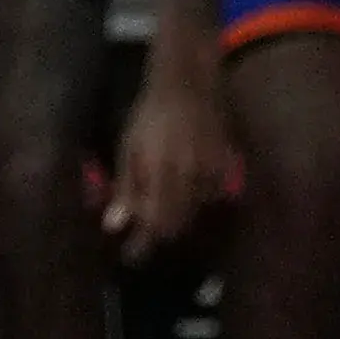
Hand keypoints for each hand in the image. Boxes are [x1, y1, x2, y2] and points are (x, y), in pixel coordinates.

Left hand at [107, 58, 233, 261]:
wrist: (187, 84)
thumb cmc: (150, 114)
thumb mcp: (129, 148)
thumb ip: (126, 187)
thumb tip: (114, 225)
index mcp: (162, 170)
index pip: (156, 220)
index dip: (144, 241)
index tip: (133, 254)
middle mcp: (190, 174)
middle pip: (178, 221)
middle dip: (161, 233)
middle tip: (144, 236)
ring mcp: (211, 169)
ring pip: (196, 210)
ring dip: (179, 216)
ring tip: (163, 212)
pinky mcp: (225, 162)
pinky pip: (213, 194)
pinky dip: (198, 200)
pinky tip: (186, 192)